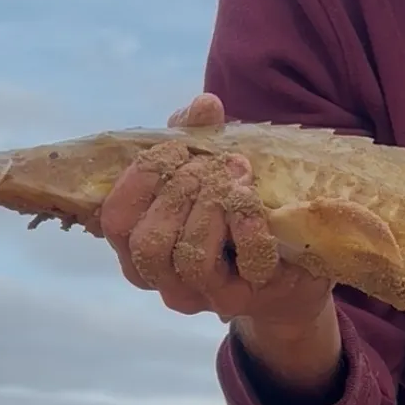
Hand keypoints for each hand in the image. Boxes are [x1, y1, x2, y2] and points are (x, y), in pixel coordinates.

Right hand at [98, 93, 331, 326]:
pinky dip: (251, 226)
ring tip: (239, 175)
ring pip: (191, 259)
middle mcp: (162, 280)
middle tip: (214, 164)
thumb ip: (193, 137)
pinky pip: (245, 262)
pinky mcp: (247, 297)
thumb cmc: (231, 215)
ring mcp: (203, 295)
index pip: (116, 220)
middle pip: (148, 242)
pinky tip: (255, 203)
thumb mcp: (205, 171)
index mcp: (136, 247)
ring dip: (215, 206)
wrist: (288, 266)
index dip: (142, 178)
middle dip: (181, 192)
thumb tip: (205, 106)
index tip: (177, 149)